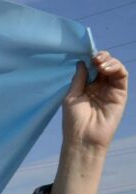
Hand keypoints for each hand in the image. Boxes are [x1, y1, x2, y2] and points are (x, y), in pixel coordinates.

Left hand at [52, 52, 127, 193]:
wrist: (83, 138)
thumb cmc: (73, 120)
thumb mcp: (72, 96)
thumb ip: (79, 79)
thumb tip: (82, 62)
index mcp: (86, 86)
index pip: (91, 67)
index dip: (90, 59)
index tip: (85, 54)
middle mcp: (99, 86)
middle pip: (104, 65)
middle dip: (100, 57)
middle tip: (94, 58)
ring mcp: (110, 89)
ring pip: (114, 68)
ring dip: (108, 61)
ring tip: (99, 63)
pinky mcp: (120, 94)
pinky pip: (122, 76)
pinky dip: (115, 67)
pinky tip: (105, 68)